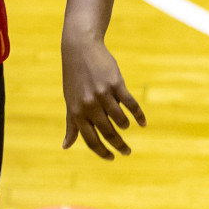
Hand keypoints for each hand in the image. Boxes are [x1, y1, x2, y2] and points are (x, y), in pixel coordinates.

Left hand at [61, 32, 145, 158]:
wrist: (80, 50)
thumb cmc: (75, 79)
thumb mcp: (70, 102)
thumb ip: (71, 124)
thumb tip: (65, 146)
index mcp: (77, 112)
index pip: (90, 140)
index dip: (102, 152)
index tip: (111, 158)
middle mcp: (89, 106)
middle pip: (108, 133)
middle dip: (119, 145)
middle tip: (127, 152)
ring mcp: (103, 95)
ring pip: (120, 120)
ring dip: (125, 126)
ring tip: (126, 126)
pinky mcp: (116, 84)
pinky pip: (131, 105)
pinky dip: (138, 115)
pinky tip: (142, 122)